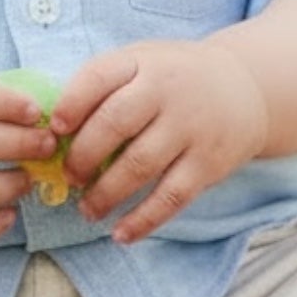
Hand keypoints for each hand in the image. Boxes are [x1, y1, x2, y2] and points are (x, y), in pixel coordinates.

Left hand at [51, 40, 268, 244]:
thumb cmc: (174, 79)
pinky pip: (171, 197)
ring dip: (106, 193)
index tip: (53, 129)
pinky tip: (121, 234)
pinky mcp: (208, 163)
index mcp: (141, 62)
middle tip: (68, 177)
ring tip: (86, 208)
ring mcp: (190, 127)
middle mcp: (166, 91)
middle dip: (82, 155)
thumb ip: (103, 86)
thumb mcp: (141, 63)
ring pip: (139, 165)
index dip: (71, 104)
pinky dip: (144, 219)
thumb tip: (51, 128)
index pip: (98, 77)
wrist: (245, 88)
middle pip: (115, 124)